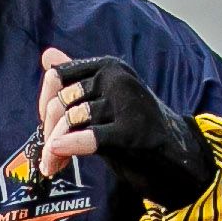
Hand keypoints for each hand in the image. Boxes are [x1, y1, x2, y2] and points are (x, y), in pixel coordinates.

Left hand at [35, 48, 215, 209]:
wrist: (177, 155)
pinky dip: (69, 146)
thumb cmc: (136, 125)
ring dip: (54, 149)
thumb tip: (47, 54)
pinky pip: (90, 137)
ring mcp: (127, 104)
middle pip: (62, 103)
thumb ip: (77, 76)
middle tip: (48, 157)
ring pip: (71, 122)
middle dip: (49, 132)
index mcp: (109, 67)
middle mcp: (117, 79)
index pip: (57, 77)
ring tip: (52, 166)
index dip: (44, 103)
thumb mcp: (106, 97)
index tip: (46, 124)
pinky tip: (57, 155)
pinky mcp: (132, 133)